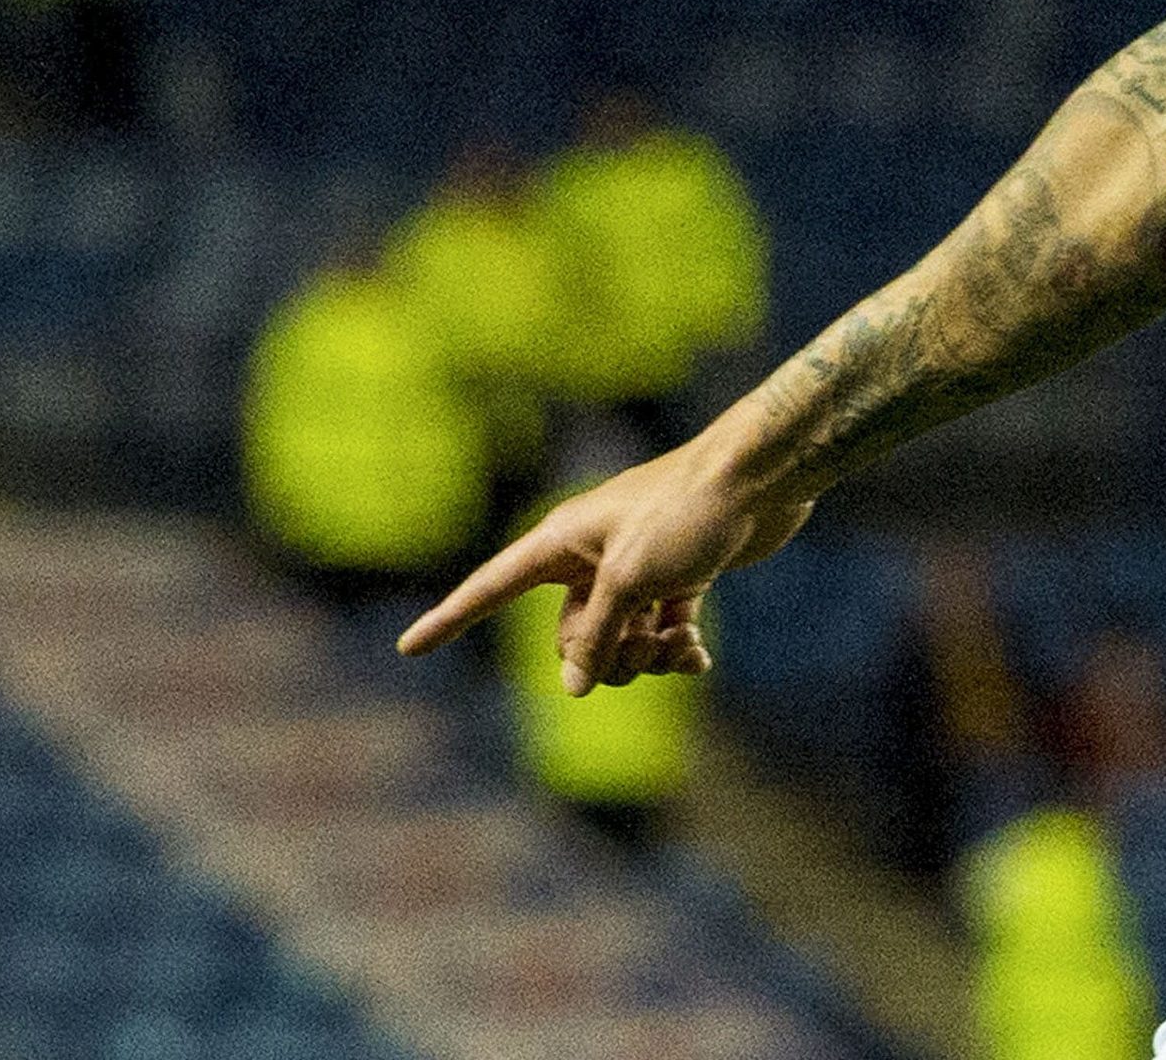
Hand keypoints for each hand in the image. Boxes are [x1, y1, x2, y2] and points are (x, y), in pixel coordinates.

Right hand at [394, 442, 812, 693]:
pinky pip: (658, 630)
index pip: (490, 588)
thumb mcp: (630, 581)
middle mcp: (591, 554)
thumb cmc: (687, 513)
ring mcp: (635, 566)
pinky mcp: (678, 576)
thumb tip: (574, 687)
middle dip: (601, 658)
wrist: (760, 477)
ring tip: (680, 649)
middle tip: (645, 649)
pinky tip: (698, 659)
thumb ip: (597, 636)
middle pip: (569, 634)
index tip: (406, 649)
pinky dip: (674, 648)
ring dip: (645, 656)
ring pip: (617, 637)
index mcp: (562, 541)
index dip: (448, 620)